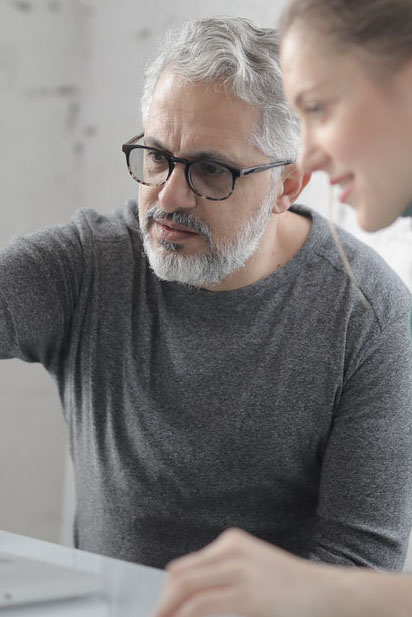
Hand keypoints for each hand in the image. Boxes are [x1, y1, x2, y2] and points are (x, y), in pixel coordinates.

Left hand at [152, 528, 350, 616]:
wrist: (327, 592)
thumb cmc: (290, 586)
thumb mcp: (253, 568)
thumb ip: (223, 573)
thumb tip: (188, 596)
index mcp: (231, 542)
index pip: (183, 568)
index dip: (166, 594)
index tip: (160, 612)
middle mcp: (233, 551)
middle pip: (180, 578)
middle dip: (163, 605)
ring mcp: (240, 572)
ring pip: (187, 591)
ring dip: (169, 613)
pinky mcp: (248, 596)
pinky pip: (202, 606)